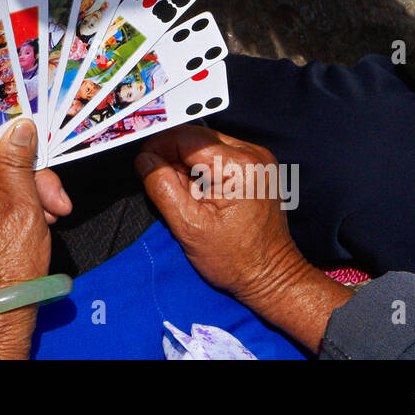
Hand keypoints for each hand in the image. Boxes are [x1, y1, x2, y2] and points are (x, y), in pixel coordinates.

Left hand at [0, 115, 62, 358]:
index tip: (27, 101)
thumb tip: (20, 126)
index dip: (2, 115)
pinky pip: (5, 190)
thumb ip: (19, 165)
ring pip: (6, 171)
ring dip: (36, 186)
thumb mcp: (22, 212)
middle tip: (55, 191)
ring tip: (54, 211)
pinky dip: (29, 198)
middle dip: (32, 167)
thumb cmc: (9, 271)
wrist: (5, 311)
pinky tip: (44, 216)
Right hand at [135, 124, 352, 352]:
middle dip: (172, 156)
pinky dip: (202, 168)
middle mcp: (253, 154)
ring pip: (206, 143)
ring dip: (187, 163)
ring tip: (185, 194)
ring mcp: (259, 158)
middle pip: (197, 137)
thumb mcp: (189, 227)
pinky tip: (200, 193)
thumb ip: (162, 187)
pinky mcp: (258, 166)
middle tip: (161, 184)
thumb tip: (144, 159)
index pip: (186, 138)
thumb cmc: (234, 260)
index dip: (158, 148)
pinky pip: (219, 154)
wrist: (272, 277)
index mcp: (239, 166)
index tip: (143, 167)